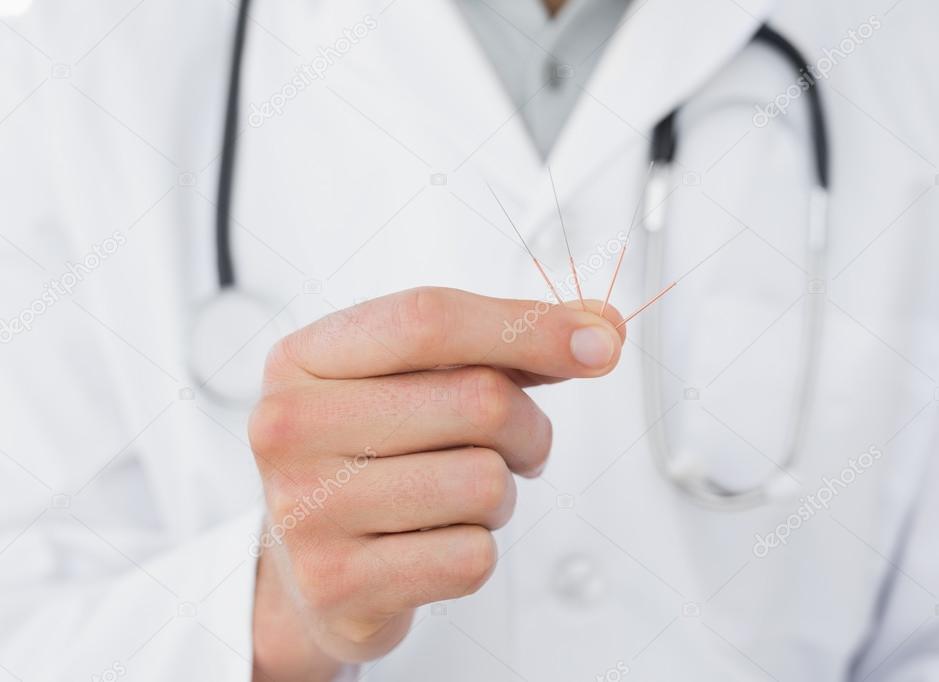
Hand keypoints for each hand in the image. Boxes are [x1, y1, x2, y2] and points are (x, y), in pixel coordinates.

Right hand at [248, 287, 624, 679]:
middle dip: (528, 427)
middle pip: (478, 400)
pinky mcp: (337, 583)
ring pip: (485, 483)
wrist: (309, 561)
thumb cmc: (372, 453)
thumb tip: (598, 331)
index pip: (430, 319)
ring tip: (458, 497)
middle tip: (516, 446)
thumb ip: (507, 345)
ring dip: (500, 494)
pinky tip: (433, 542)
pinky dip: (477, 547)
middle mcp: (289, 428)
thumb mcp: (415, 380)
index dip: (529, 326)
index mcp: (305, 358)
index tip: (599, 344)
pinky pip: (472, 556)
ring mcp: (306, 509)